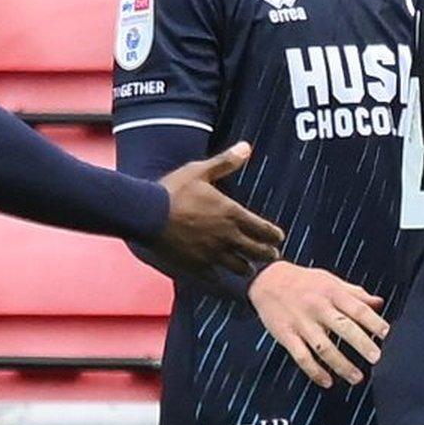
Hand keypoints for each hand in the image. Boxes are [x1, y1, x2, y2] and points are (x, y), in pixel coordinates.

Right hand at [152, 142, 284, 273]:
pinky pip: (214, 277)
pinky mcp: (194, 266)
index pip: (264, 230)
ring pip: (239, 268)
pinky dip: (220, 278)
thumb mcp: (200, 171)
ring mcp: (211, 254)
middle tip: (273, 256)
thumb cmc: (172, 190)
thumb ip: (225, 162)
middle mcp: (226, 237)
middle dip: (267, 254)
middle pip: (257, 252)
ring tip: (249, 268)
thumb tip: (247, 147)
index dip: (274, 235)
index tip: (279, 238)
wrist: (144, 213)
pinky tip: (220, 277)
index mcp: (232, 214)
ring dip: (246, 268)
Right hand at [248, 262, 389, 388]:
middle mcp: (318, 308)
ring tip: (357, 377)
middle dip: (362, 344)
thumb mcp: (331, 281)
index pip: (358, 309)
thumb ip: (355, 294)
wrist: (267, 280)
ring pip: (324, 347)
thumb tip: (379, 303)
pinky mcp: (286, 336)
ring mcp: (302, 323)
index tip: (387, 334)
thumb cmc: (304, 281)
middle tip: (377, 359)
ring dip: (342, 365)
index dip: (374, 322)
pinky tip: (327, 382)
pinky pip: (302, 357)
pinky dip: (314, 371)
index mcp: (332, 293)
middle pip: (344, 328)